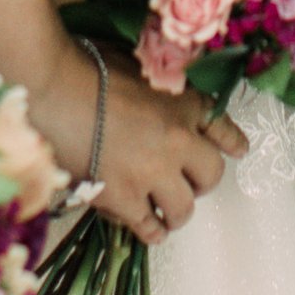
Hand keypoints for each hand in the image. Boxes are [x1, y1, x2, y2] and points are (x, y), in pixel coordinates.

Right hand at [67, 52, 242, 245]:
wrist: (54, 89)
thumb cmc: (87, 66)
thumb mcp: (138, 63)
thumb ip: (159, 82)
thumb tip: (163, 89)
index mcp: (184, 102)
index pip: (223, 127)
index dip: (232, 142)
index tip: (239, 150)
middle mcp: (178, 140)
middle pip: (212, 174)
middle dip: (204, 182)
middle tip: (192, 185)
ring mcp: (153, 172)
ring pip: (184, 208)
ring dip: (178, 211)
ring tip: (168, 212)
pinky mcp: (125, 198)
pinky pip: (149, 227)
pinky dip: (151, 231)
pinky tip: (148, 228)